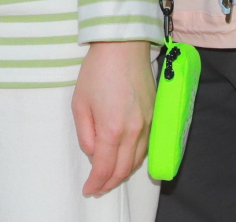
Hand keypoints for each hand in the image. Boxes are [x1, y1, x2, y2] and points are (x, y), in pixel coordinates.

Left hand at [72, 40, 154, 197]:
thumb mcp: (79, 103)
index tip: (88, 189)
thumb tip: (93, 152)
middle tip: (97, 187)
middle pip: (124, 169)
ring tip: (109, 176)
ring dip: (123, 172)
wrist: (123, 47)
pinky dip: (135, 158)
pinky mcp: (156, 116)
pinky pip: (146, 146)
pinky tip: (124, 157)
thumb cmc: (97, 72)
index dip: (96, 182)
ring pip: (138, 160)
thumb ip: (85, 133)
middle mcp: (135, 131)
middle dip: (110, 183)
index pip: (106, 167)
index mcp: (113, 129)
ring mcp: (149, 125)